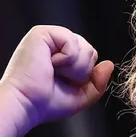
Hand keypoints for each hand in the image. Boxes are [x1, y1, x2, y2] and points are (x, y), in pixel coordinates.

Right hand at [0, 25, 114, 126]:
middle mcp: (55, 45)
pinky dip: (66, 58)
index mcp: (62, 57)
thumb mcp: (80, 96)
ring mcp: (49, 37)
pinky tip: (50, 64)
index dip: (84, 75)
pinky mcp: (42, 33)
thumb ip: (98, 82)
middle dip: (81, 71)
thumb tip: (109, 64)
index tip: (64, 84)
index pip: (90, 58)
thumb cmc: (46, 103)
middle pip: (90, 51)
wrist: (26, 104)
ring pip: (84, 46)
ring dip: (74, 67)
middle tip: (59, 78)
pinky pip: (72, 41)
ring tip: (53, 71)